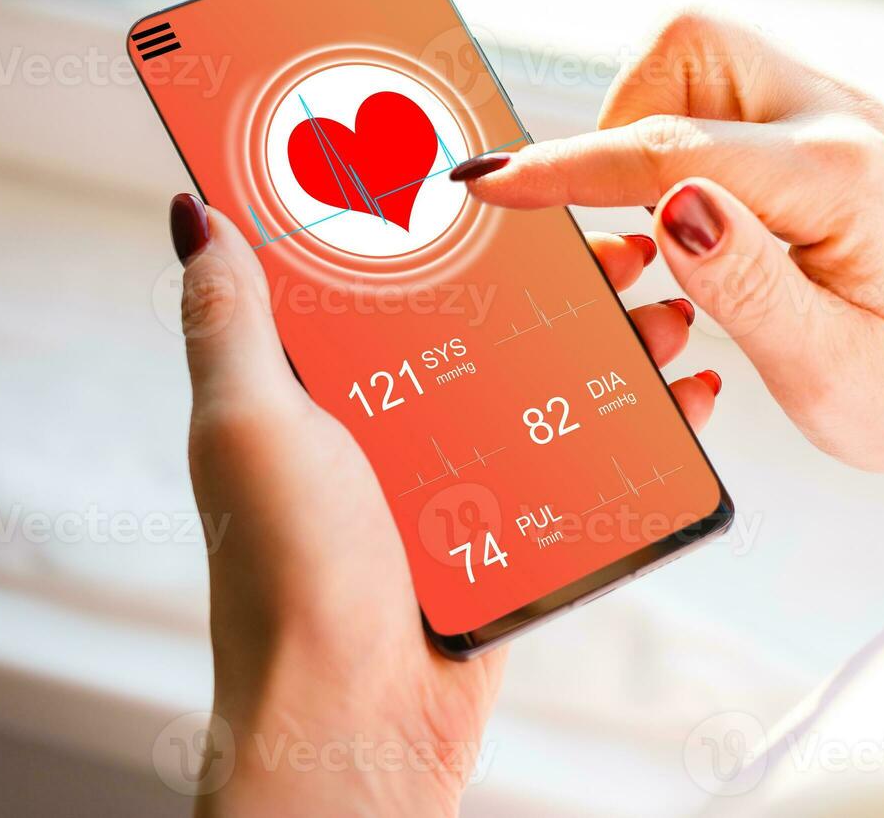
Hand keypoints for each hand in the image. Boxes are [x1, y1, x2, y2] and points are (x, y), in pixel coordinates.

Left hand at [166, 193, 717, 815]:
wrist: (356, 723)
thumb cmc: (288, 580)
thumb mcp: (249, 428)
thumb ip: (229, 321)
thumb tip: (199, 213)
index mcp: (318, 382)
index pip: (378, 270)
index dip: (433, 213)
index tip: (494, 159)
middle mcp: (387, 416)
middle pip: (484, 314)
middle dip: (554, 271)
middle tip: (619, 237)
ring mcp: (452, 467)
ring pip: (542, 377)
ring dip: (610, 336)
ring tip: (669, 300)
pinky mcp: (505, 519)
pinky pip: (575, 452)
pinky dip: (632, 420)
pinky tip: (684, 391)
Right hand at [454, 12, 883, 503]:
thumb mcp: (824, 368)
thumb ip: (745, 284)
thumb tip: (671, 206)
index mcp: (841, 181)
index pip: (673, 146)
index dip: (572, 165)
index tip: (498, 183)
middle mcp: (839, 124)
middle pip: (688, 45)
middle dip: (621, 121)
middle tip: (617, 225)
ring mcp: (830, 118)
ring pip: (694, 60)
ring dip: (645, 136)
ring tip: (655, 241)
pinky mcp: (815, 134)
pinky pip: (715, 99)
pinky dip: (672, 149)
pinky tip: (689, 231)